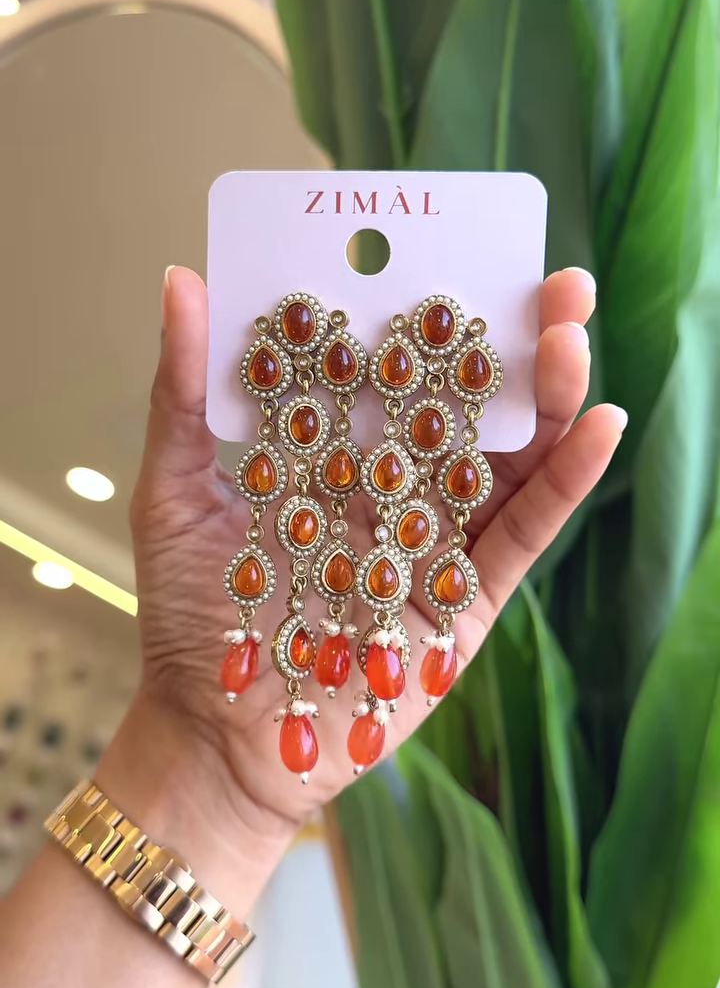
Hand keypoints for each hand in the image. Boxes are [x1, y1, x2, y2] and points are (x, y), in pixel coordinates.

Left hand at [125, 266, 623, 854]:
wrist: (214, 736)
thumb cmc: (188, 617)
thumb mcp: (174, 491)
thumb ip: (185, 393)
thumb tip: (183, 279)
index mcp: (333, 456)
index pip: (393, 371)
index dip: (428, 315)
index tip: (456, 252)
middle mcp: (392, 490)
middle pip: (465, 404)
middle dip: (513, 343)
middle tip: (555, 284)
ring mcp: (434, 542)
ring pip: (506, 460)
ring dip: (548, 401)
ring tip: (574, 341)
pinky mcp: (464, 601)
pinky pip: (523, 535)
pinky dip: (563, 485)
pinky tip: (596, 429)